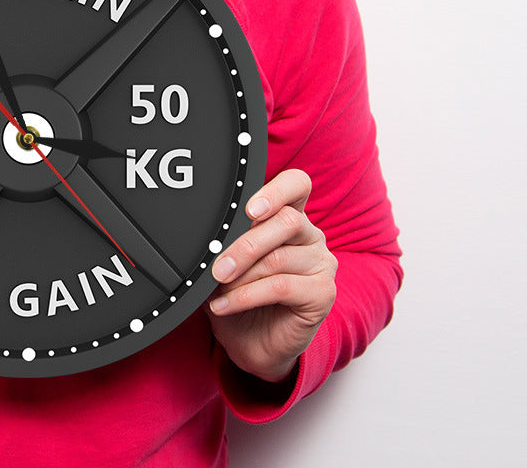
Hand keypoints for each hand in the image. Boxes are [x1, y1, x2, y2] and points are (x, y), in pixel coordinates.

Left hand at [206, 169, 336, 382]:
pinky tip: (224, 305)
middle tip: (217, 267)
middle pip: (286, 221)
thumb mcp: (227, 260)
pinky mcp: (323, 294)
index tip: (249, 209)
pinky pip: (281, 286)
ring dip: (242, 274)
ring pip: (279, 256)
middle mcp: (310, 235)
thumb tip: (204, 232)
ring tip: (218, 289)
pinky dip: (245, 296)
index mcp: (290, 216)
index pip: (297, 184)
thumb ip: (226, 239)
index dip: (276, 191)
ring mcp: (321, 263)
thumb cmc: (238, 294)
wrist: (251, 343)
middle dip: (244, 245)